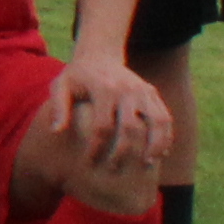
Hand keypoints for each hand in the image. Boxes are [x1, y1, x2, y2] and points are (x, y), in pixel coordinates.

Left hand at [50, 54, 170, 172]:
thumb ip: (59, 107)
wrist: (99, 53)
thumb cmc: (77, 76)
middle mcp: (127, 90)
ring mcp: (143, 91)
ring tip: (148, 165)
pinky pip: (165, 117)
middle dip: (124, 152)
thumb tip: (57, 132)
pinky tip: (160, 154)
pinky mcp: (152, 92)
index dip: (96, 147)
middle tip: (115, 170)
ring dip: (155, 146)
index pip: (102, 126)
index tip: (89, 162)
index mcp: (104, 89)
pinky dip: (166, 136)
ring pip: (157, 122)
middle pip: (132, 127)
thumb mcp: (61, 86)